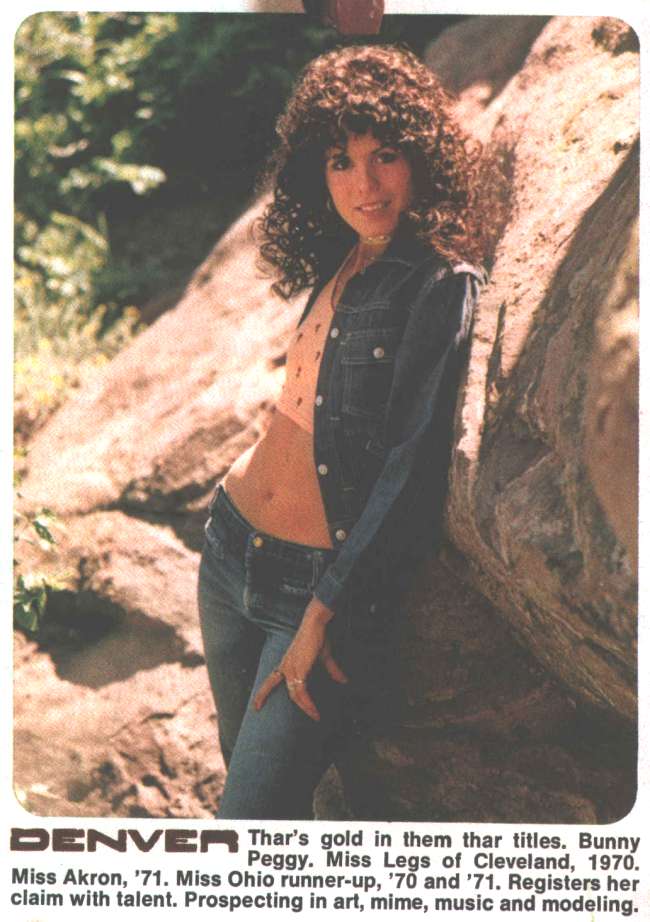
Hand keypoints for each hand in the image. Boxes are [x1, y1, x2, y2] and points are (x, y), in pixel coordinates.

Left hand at [254, 598, 347, 720]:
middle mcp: (286, 667)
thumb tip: (344, 680)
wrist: (316, 624)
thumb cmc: (318, 637)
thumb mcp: (325, 657)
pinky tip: (314, 710)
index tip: (255, 705)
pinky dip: (308, 702)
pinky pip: (301, 691)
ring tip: (315, 716)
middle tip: (258, 709)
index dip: (262, 692)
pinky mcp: (299, 669)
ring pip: (294, 694)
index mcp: (287, 664)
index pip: (271, 680)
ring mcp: (291, 668)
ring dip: (305, 707)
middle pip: (276, 687)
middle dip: (266, 698)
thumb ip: (332, 670)